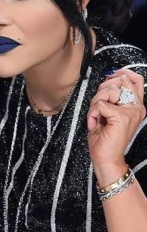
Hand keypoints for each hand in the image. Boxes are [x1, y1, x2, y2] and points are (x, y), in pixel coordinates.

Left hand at [87, 68, 145, 185]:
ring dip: (95, 104)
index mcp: (136, 105)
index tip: (110, 77)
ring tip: (97, 118)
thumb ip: (111, 97)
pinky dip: (92, 114)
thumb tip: (108, 80)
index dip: (121, 74)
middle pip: (117, 82)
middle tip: (98, 108)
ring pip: (107, 91)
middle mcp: (137, 107)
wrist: (106, 157)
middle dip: (101, 92)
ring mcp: (131, 112)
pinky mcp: (122, 117)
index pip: (135, 79)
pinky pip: (100, 105)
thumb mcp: (108, 112)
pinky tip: (96, 124)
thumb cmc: (105, 137)